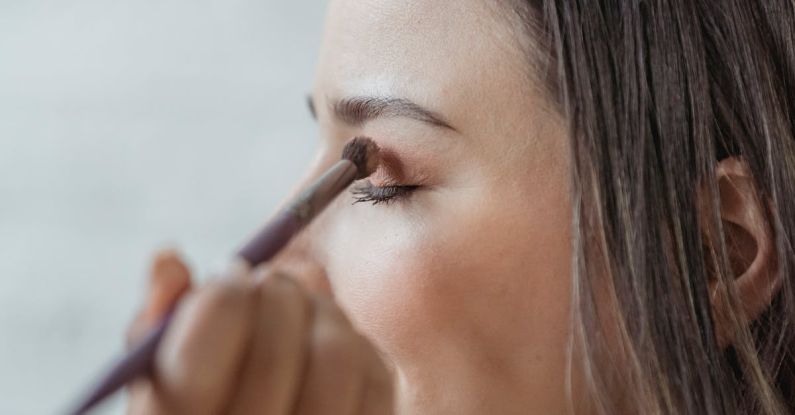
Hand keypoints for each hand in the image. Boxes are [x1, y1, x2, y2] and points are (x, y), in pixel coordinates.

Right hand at [126, 250, 393, 414]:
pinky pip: (375, 376)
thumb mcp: (154, 374)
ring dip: (321, 312)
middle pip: (280, 338)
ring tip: (299, 312)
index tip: (232, 277)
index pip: (219, 321)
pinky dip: (355, 346)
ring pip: (336, 353)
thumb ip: (156, 320)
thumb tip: (170, 260)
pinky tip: (324, 349)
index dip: (228, 289)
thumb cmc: (188, 403)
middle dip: (277, 293)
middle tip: (268, 284)